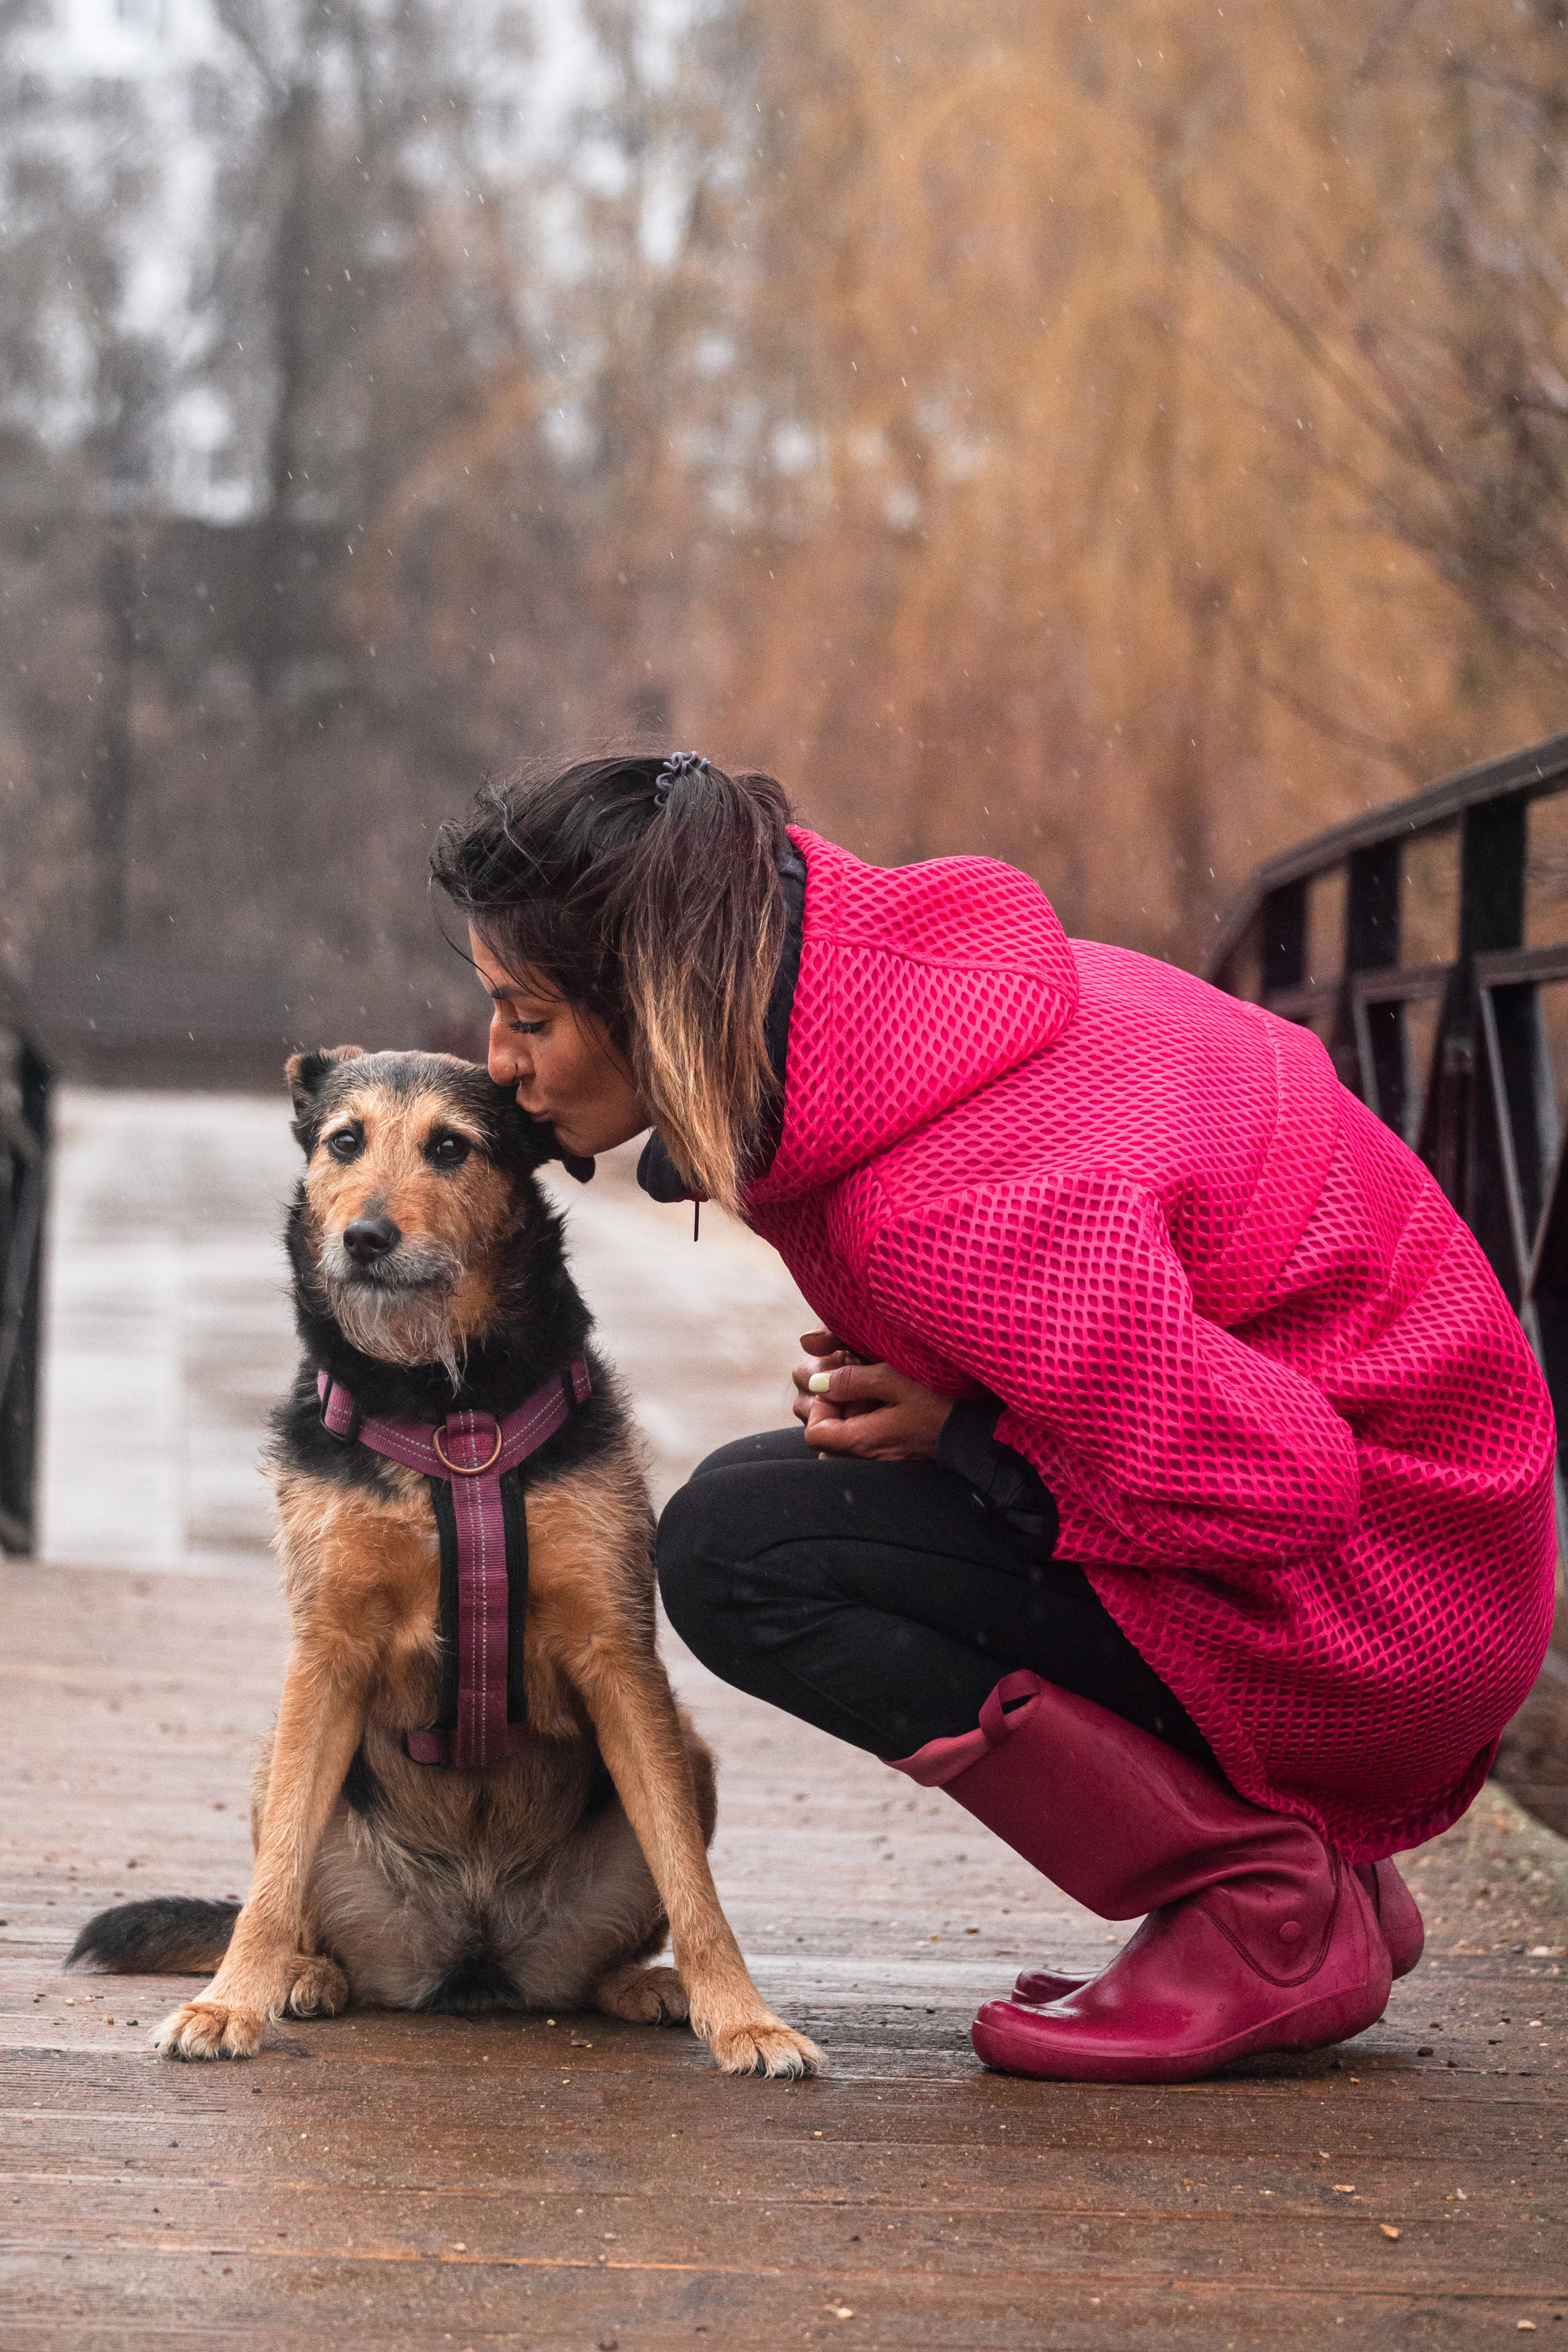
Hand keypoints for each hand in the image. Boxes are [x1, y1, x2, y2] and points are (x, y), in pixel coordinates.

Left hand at [790, 1331, 955, 1462]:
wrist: (978, 1427)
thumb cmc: (940, 1400)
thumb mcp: (894, 1379)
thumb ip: (852, 1381)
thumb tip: (816, 1382)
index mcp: (862, 1440)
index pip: (813, 1432)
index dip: (818, 1404)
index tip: (839, 1383)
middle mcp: (867, 1457)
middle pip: (825, 1439)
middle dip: (830, 1408)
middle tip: (851, 1385)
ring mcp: (882, 1457)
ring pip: (844, 1441)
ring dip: (847, 1415)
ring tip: (867, 1393)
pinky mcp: (895, 1453)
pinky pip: (865, 1442)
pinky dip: (865, 1421)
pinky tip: (883, 1403)